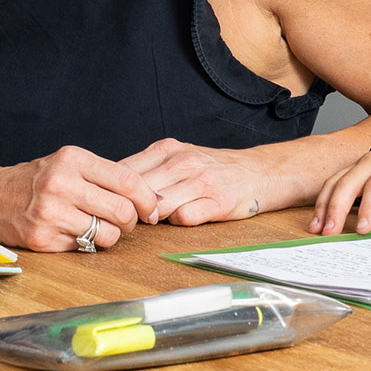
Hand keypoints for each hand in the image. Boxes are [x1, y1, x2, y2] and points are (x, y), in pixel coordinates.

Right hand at [0, 146, 157, 251]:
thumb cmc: (35, 180)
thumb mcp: (67, 163)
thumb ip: (105, 176)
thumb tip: (152, 198)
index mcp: (72, 159)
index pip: (128, 181)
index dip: (148, 199)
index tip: (152, 209)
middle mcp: (62, 184)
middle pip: (122, 211)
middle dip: (131, 221)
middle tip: (125, 221)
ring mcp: (51, 213)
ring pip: (108, 235)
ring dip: (109, 236)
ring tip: (96, 227)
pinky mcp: (43, 238)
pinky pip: (84, 248)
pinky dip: (85, 244)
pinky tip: (72, 232)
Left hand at [120, 139, 278, 225]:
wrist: (259, 171)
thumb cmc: (212, 168)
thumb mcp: (178, 157)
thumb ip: (148, 169)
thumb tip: (112, 186)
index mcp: (168, 149)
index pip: (126, 171)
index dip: (116, 192)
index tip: (113, 204)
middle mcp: (184, 162)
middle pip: (140, 190)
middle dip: (132, 208)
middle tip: (131, 218)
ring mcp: (202, 181)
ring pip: (159, 205)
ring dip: (154, 217)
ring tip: (157, 219)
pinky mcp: (219, 202)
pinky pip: (186, 217)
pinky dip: (179, 222)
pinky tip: (183, 218)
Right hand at [309, 146, 370, 234]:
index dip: (369, 207)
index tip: (363, 229)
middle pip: (348, 181)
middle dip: (336, 208)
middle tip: (331, 233)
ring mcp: (362, 164)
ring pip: (336, 180)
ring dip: (324, 204)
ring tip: (317, 229)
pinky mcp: (356, 170)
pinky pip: (334, 182)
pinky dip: (324, 200)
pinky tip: (319, 219)